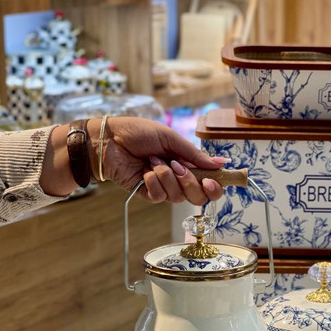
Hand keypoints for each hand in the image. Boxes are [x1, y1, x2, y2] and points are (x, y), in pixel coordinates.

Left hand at [88, 117, 225, 204]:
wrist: (110, 139)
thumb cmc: (138, 133)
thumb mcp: (171, 138)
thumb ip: (195, 154)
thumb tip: (221, 163)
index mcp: (188, 163)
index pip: (209, 184)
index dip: (215, 187)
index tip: (211, 180)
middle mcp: (178, 178)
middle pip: (198, 197)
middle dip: (190, 182)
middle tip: (178, 167)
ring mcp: (163, 187)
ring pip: (179, 197)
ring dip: (167, 176)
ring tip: (153, 161)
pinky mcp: (148, 193)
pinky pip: (160, 197)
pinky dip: (153, 182)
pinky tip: (144, 170)